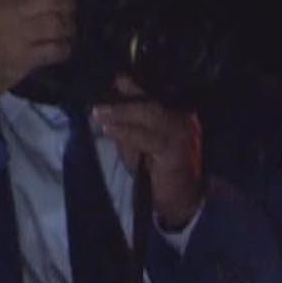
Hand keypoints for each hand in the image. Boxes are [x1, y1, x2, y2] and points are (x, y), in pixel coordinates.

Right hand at [0, 0, 74, 102]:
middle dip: (66, 1)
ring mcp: (16, 36)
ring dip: (69, 26)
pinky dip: (65, 47)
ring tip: (67, 27)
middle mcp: (5, 11)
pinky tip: (61, 45)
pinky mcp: (26, 59)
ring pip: (58, 25)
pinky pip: (58, 49)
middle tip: (69, 5)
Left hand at [92, 76, 202, 229]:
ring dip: (121, 113)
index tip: (111, 81)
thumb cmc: (157, 170)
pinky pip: (149, 137)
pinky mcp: (177, 151)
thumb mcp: (137, 142)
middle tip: (97, 104)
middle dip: (121, 101)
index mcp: (177, 114)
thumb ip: (127, 121)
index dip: (132, 87)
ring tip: (98, 114)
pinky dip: (126, 132)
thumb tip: (106, 100)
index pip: (153, 94)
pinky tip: (108, 130)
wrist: (179, 201)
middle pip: (151, 102)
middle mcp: (184, 120)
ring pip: (151, 114)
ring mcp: (183, 135)